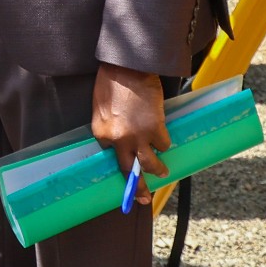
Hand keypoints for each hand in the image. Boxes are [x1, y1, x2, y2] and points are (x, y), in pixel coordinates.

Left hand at [91, 62, 169, 195]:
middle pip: (128, 170)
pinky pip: (164, 144)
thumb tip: (118, 140)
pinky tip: (164, 138)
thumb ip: (109, 128)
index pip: (109, 155)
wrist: (127, 68)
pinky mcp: (156, 129)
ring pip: (150, 164)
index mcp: (100, 134)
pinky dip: (165, 143)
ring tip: (163, 172)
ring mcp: (138, 136)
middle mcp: (117, 140)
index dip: (119, 159)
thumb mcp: (101, 109)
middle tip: (142, 199)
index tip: (125, 171)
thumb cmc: (111, 84)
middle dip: (136, 188)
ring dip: (157, 170)